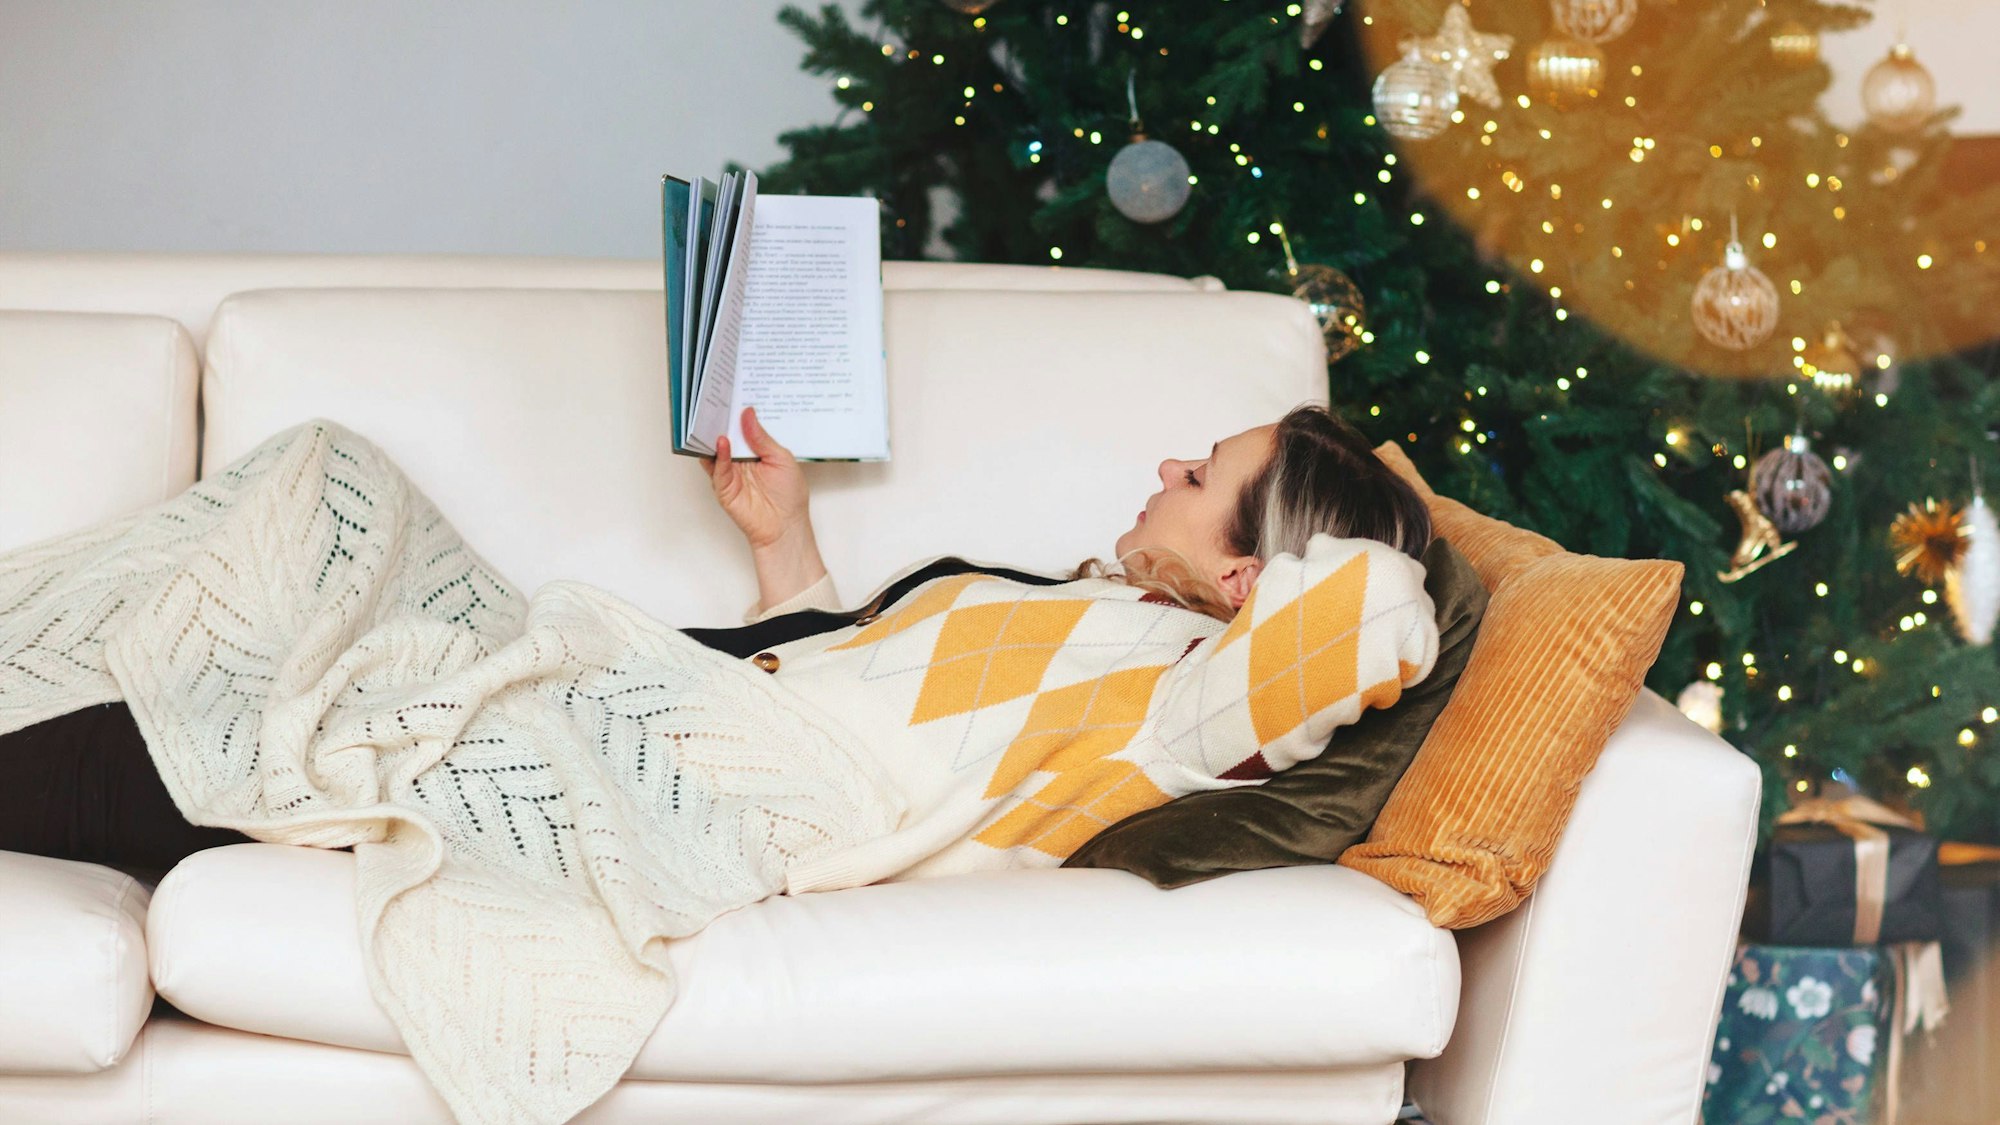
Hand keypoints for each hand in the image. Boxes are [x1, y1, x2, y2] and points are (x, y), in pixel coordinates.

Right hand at [700, 406, 810, 551]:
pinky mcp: (723, 488)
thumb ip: (762, 437)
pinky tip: (721, 442)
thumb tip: (747, 414)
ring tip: (714, 417)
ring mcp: (730, 473)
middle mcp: (740, 459)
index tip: (733, 392)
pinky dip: (718, 455)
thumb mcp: (781, 458)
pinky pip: (717, 469)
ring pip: (716, 450)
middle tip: (718, 398)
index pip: (741, 428)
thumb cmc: (789, 495)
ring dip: (714, 434)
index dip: (737, 413)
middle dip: (722, 420)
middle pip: (727, 435)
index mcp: (755, 450)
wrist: (786, 526)